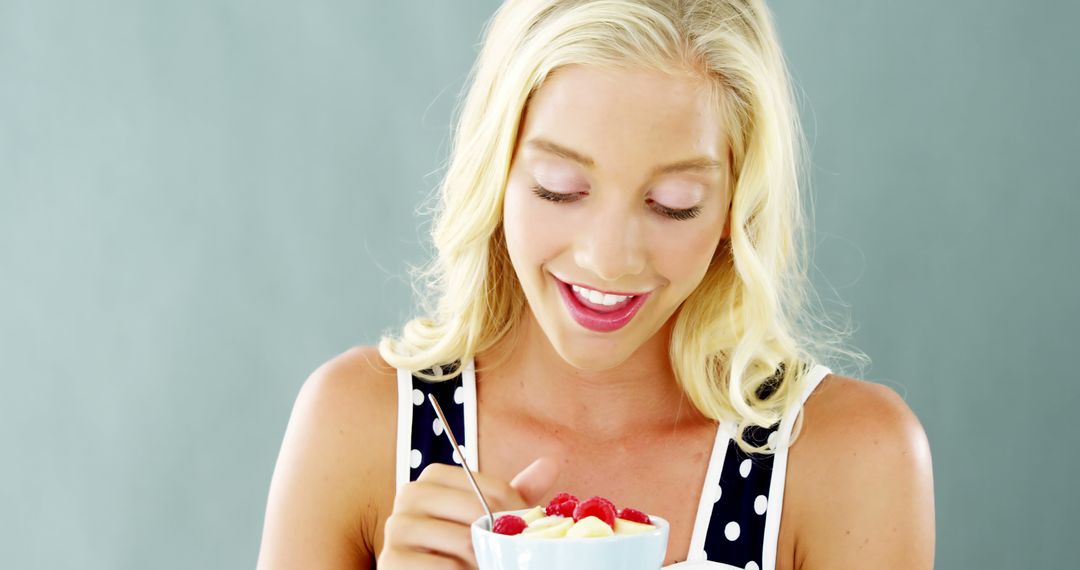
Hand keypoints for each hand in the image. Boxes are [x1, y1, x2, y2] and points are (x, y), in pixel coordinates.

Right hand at [377, 456, 558, 568]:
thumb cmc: (459, 545)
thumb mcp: (486, 516)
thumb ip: (512, 494)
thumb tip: (550, 463)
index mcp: (431, 478)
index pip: (484, 486)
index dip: (512, 507)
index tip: (527, 524)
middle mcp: (408, 496)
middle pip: (474, 511)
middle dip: (501, 534)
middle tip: (514, 549)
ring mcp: (396, 529)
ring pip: (461, 541)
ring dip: (484, 558)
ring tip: (490, 562)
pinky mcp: (392, 561)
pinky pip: (442, 567)